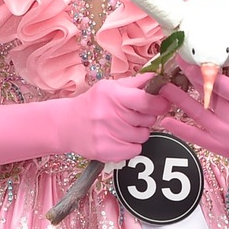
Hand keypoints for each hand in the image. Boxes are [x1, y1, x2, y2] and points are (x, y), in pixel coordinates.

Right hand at [55, 74, 171, 162]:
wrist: (67, 124)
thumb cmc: (92, 104)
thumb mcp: (110, 87)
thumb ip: (136, 83)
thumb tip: (158, 78)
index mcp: (112, 95)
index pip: (146, 100)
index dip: (159, 103)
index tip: (161, 103)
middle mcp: (108, 115)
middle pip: (147, 120)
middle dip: (146, 118)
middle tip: (133, 115)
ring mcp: (106, 134)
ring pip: (142, 136)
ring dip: (138, 132)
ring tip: (123, 127)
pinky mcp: (105, 151)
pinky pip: (134, 150)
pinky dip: (131, 146)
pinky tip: (119, 139)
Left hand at [161, 47, 228, 179]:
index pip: (224, 86)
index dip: (205, 71)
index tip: (192, 58)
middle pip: (208, 97)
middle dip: (189, 79)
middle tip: (173, 64)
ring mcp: (228, 138)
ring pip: (198, 115)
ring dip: (178, 100)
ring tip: (162, 87)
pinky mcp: (221, 149)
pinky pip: (196, 138)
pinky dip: (180, 129)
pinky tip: (166, 120)